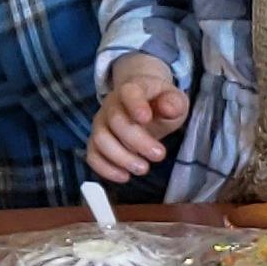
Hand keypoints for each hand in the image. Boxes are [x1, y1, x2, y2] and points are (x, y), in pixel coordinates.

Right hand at [86, 55, 187, 179]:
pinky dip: (105, 169)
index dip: (135, 105)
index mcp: (132, 89)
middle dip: (137, 141)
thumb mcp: (174, 99)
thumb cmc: (159, 103)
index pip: (128, 92)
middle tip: (159, 155)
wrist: (144, 104)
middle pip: (115, 121)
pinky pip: (92, 155)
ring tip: (143, 168)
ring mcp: (101, 123)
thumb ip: (174, 103)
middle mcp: (111, 104)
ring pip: (100, 140)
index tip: (146, 119)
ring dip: (121, 158)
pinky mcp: (96, 142)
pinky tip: (124, 176)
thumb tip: (168, 108)